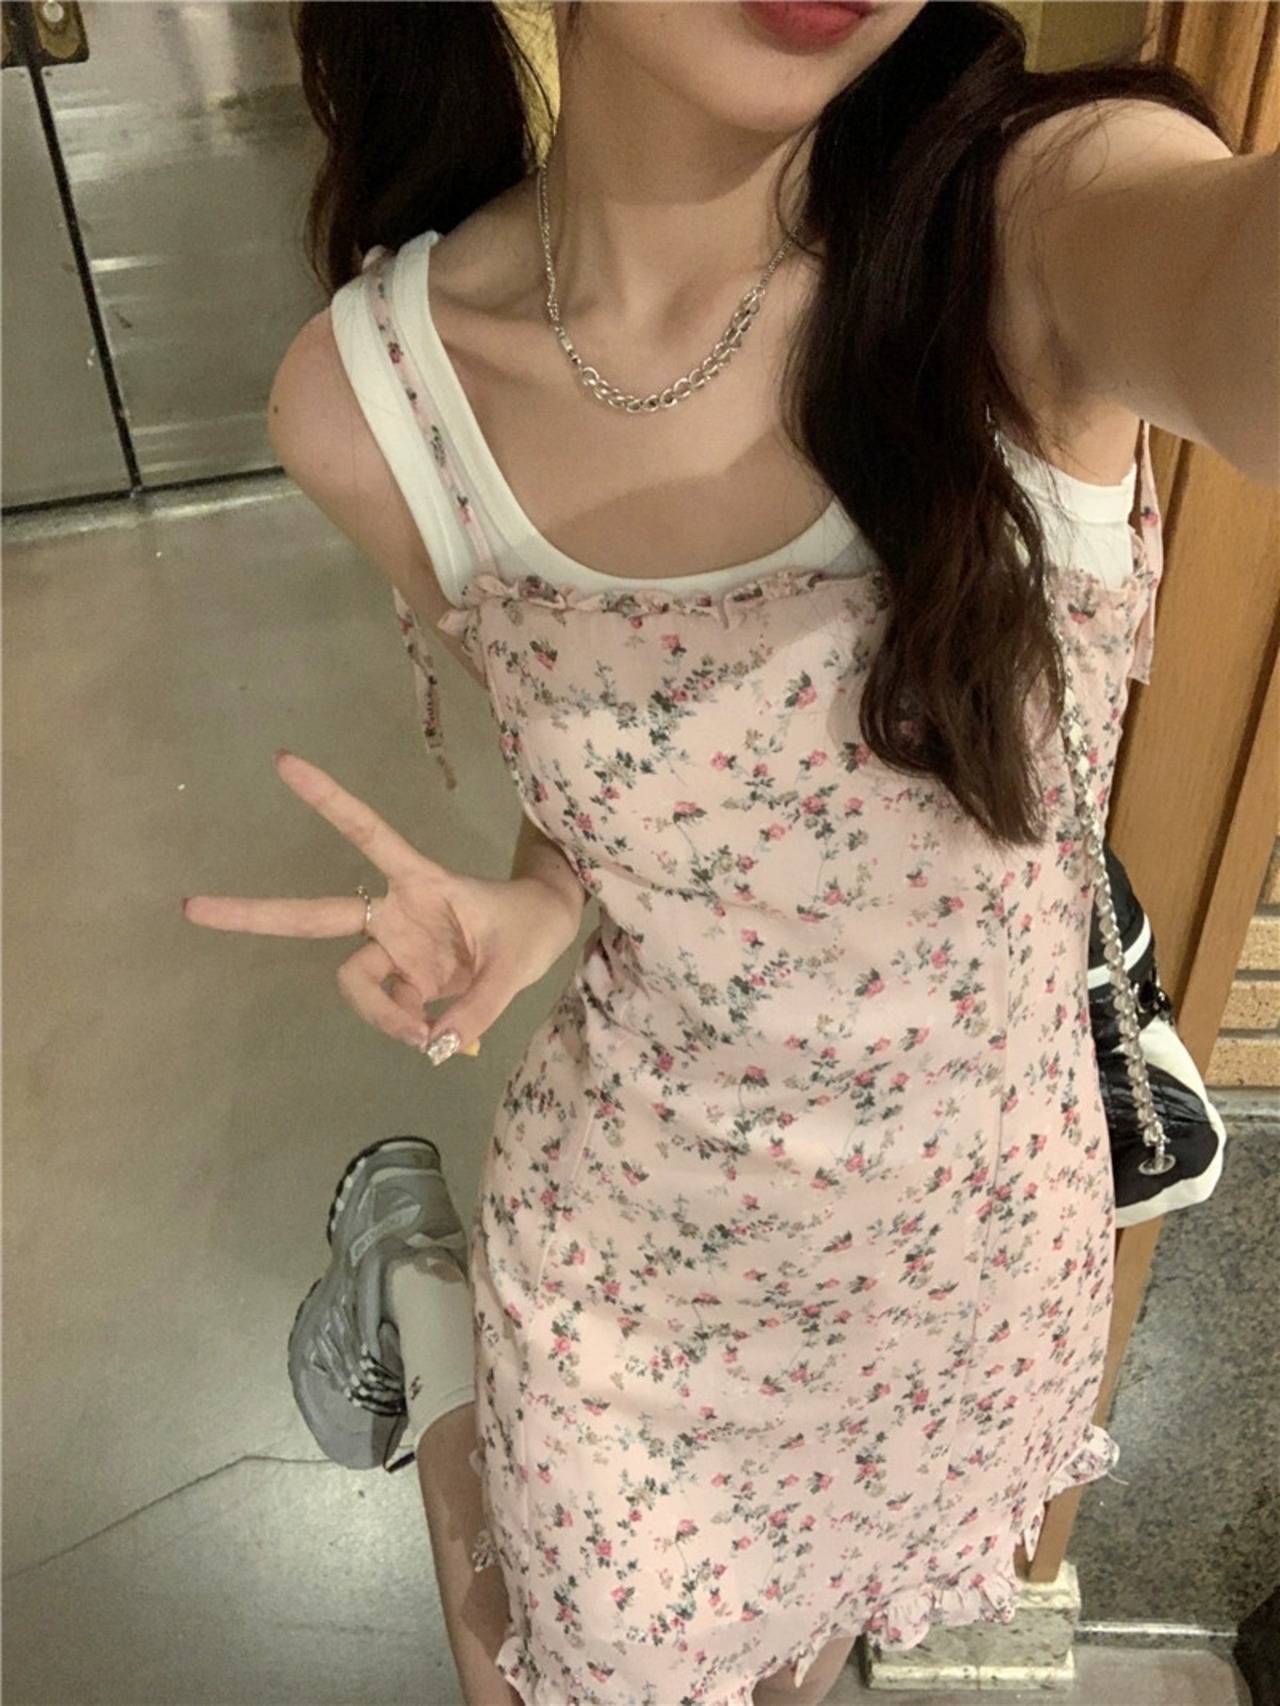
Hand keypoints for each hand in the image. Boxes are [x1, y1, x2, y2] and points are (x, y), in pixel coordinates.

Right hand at [182, 752, 582, 1057]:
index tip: (284, 763)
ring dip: (381, 1013)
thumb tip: (435, 1044)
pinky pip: (390, 1007)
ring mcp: (396, 947)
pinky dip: (407, 1026)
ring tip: (426, 1034)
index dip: (330, 800)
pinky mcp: (406, 977)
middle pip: (315, 915)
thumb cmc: (530, 926)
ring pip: (355, 982)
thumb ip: (478, 1007)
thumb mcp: (517, 964)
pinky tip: (438, 1035)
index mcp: (420, 881)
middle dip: (255, 913)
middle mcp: (395, 912)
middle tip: (192, 908)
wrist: (544, 937)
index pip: (368, 834)